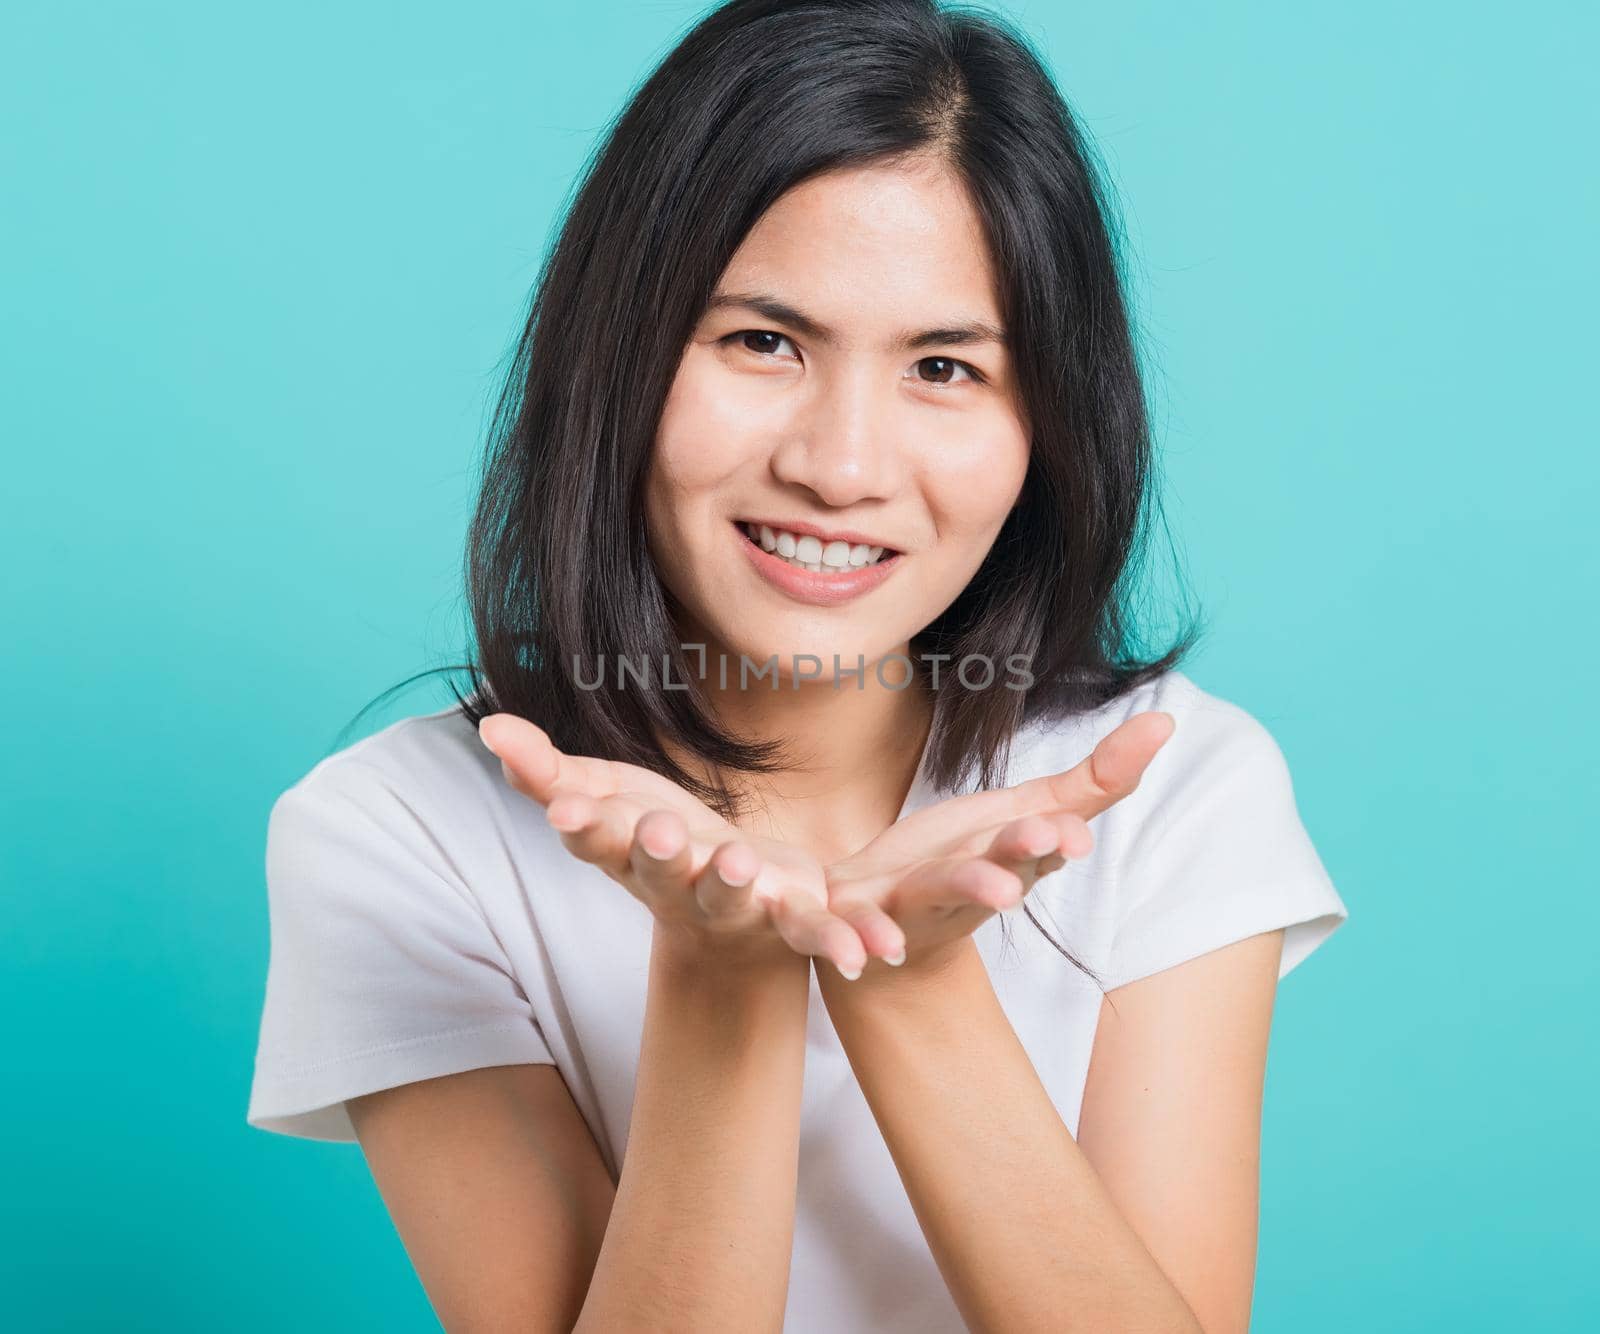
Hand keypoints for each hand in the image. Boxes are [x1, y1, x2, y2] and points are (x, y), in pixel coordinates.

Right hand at [477, 713, 872, 975]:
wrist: (730, 931)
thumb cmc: (656, 849)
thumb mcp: (605, 800)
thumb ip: (547, 771)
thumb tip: (491, 724)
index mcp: (628, 852)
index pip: (595, 837)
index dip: (580, 824)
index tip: (564, 810)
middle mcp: (675, 886)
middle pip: (659, 869)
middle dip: (655, 851)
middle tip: (654, 832)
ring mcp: (733, 906)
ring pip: (727, 894)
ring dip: (727, 881)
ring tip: (734, 860)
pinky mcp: (789, 919)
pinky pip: (813, 932)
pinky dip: (840, 940)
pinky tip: (868, 953)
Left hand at [822, 710, 1176, 975]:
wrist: (885, 924)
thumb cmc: (966, 858)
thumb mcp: (1028, 811)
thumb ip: (1097, 779)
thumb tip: (1166, 722)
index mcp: (1010, 856)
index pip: (1042, 841)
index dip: (1058, 835)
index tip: (1078, 832)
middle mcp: (969, 882)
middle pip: (1000, 864)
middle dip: (1021, 854)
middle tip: (1050, 841)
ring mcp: (914, 901)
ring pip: (939, 890)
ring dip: (970, 887)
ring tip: (999, 893)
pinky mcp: (861, 916)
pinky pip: (860, 928)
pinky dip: (864, 940)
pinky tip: (868, 952)